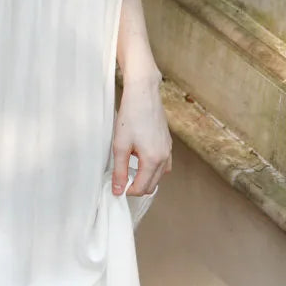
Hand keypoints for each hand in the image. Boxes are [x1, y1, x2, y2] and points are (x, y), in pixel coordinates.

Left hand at [111, 74, 172, 197]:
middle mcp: (165, 157)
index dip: (128, 191)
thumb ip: (120, 170)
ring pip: (159, 175)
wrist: (143, 94)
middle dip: (138, 186)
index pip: (142, 188)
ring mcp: (168, 149)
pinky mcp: (168, 142)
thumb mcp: (120, 145)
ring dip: (146, 178)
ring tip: (130, 169)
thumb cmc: (131, 116)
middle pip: (153, 185)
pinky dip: (153, 167)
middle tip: (122, 179)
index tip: (117, 186)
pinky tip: (140, 158)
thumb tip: (118, 190)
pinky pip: (164, 163)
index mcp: (153, 160)